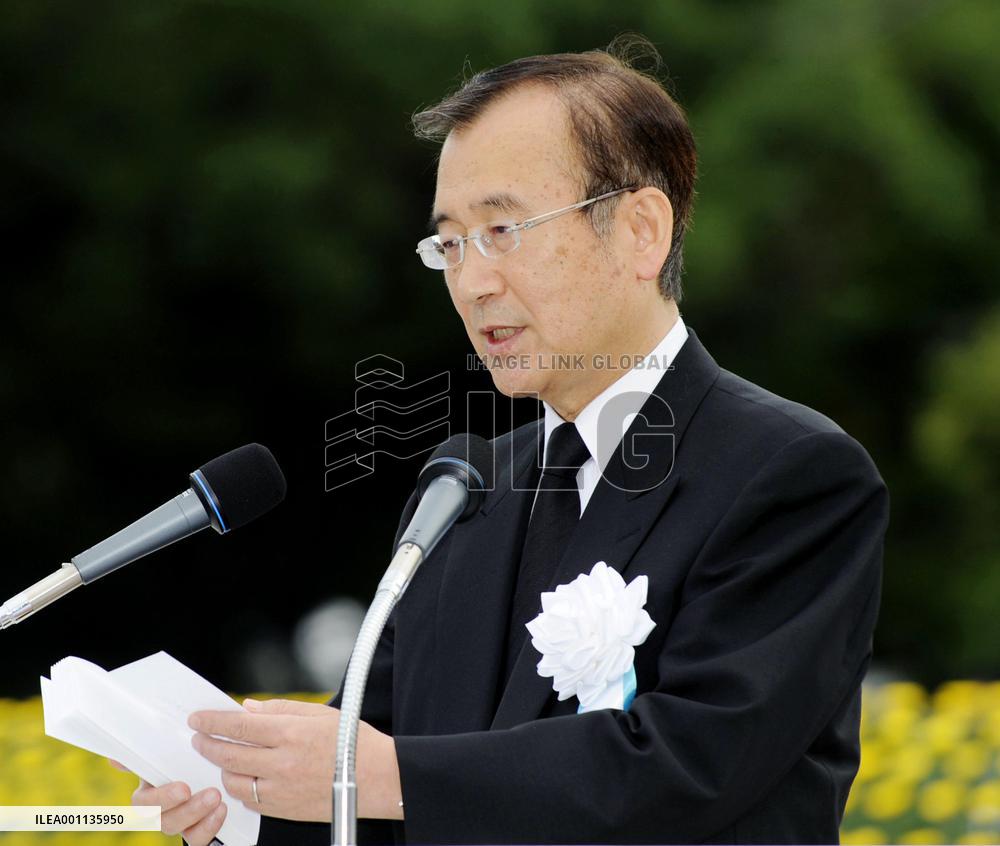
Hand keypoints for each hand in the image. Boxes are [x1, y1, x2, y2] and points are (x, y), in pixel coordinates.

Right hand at [108, 759, 226, 844]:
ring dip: (202, 820)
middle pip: (165, 822)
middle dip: (188, 811)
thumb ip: (145, 754)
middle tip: (212, 795)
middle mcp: (163, 812)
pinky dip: (210, 828)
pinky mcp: (198, 830)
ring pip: (183, 833)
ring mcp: (181, 823)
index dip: (162, 799)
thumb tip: (114, 760)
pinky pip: (199, 840)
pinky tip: (222, 811)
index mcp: (149, 792)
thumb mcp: (166, 752)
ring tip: (218, 801)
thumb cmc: (182, 758)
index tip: (184, 789)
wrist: (207, 767)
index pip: (144, 803)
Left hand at [188, 698, 401, 822]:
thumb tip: (248, 709)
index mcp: (291, 733)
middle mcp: (282, 763)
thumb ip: (280, 710)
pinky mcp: (285, 810)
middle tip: (199, 737)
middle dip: (207, 744)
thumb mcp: (320, 714)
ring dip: (222, 768)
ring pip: (234, 781)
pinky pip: (250, 801)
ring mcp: (281, 790)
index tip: (197, 718)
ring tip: (222, 758)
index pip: (238, 726)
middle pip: (228, 755)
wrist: (379, 779)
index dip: (212, 721)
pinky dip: (241, 789)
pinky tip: (244, 778)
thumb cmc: (354, 742)